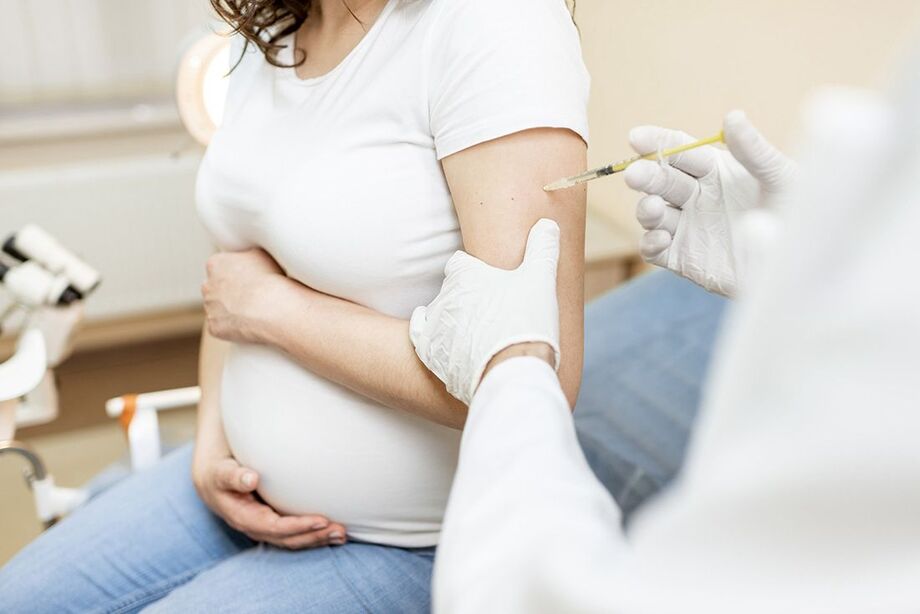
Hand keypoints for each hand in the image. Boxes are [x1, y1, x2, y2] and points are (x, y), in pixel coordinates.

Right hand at [192, 450, 346, 548]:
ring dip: (318, 539)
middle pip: (288, 539)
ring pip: (293, 540)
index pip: (275, 527)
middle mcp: (255, 527)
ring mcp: (264, 528)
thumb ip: (234, 476)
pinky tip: (331, 532)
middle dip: (314, 536)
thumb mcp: (221, 472)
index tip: (321, 520)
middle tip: (340, 531)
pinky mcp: (272, 524)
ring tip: (342, 535)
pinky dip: (313, 534)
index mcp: (243, 517)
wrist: (211, 480)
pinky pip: (294, 534)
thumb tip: (251, 479)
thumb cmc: (219, 472)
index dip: (298, 526)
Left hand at [202, 249, 286, 343]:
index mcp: (215, 264)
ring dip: (231, 310)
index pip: (220, 267)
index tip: (249, 279)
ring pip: (218, 309)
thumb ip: (247, 255)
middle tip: (250, 296)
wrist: (269, 307)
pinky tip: (250, 324)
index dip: (236, 273)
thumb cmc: (269, 278)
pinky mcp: (214, 327)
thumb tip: (248, 257)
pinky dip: (234, 327)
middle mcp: (207, 285)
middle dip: (229, 292)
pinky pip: (223, 327)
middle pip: (216, 288)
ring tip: (254, 312)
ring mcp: (209, 308)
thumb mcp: (261, 254)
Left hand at [410, 219, 560, 404]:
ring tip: (475, 333)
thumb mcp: (541, 278)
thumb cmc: (525, 322)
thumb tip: (546, 224)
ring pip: (438, 316)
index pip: (459, 263)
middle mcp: (444, 297)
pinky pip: (423, 341)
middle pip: (450, 291)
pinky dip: (435, 342)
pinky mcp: (429, 354)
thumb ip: (543, 249)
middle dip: (466, 298)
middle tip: (488, 310)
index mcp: (465, 275)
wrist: (510, 372)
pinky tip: (447, 344)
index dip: (473, 271)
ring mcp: (434, 327)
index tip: (487, 280)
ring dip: (453, 322)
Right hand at [624, 110, 795, 296]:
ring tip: (652, 208)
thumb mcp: (781, 179)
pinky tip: (661, 238)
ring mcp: (687, 227)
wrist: (803, 266)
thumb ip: (754, 151)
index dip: (657, 142)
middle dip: (645, 176)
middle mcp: (696, 196)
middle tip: (635, 175)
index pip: (678, 150)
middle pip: (660, 180)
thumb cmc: (798, 215)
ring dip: (646, 209)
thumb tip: (732, 117)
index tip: (636, 138)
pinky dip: (650, 242)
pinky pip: (655, 250)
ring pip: (652, 213)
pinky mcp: (683, 258)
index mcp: (716, 170)